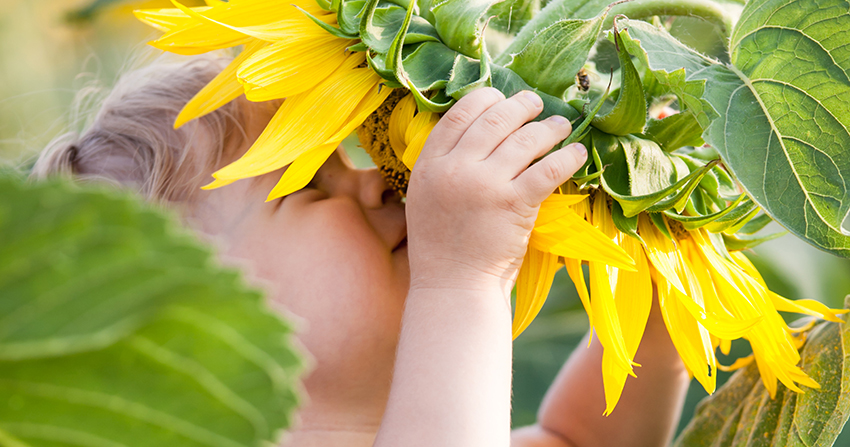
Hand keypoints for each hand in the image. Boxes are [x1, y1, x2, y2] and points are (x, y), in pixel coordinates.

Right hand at [405, 87, 587, 295]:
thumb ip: (446, 165)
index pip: (460, 114)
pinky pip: (549, 168)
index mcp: (429, 164)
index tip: (502, 99)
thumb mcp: (426, 197)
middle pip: (496, 119)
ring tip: (562, 125)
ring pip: (526, 139)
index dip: (486, 99)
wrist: (453, 287)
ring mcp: (485, 185)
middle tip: (537, 105)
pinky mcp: (515, 204)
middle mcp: (455, 169)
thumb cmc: (442, 246)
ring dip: (550, 127)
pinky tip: (577, 153)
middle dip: (522, 106)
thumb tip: (480, 131)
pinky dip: (568, 156)